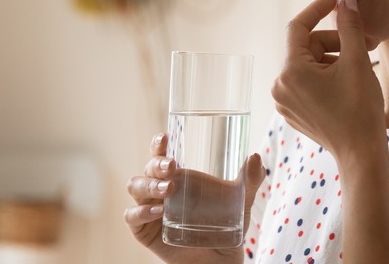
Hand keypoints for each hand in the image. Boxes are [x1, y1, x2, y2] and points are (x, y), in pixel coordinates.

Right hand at [124, 133, 265, 263]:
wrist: (221, 258)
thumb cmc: (227, 225)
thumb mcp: (241, 201)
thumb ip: (250, 180)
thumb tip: (256, 157)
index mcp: (179, 176)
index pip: (162, 155)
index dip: (158, 144)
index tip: (165, 137)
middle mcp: (161, 189)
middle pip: (148, 168)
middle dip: (156, 164)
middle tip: (173, 166)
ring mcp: (150, 209)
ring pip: (136, 187)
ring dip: (148, 185)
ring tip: (168, 189)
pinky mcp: (145, 231)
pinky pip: (132, 217)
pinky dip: (141, 212)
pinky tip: (158, 211)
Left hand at [271, 0, 384, 160]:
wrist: (361, 154)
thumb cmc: (360, 109)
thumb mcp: (357, 61)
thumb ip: (350, 26)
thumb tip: (346, 0)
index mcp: (290, 71)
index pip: (298, 27)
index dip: (318, 9)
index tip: (338, 1)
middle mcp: (280, 85)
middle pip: (307, 47)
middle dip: (337, 41)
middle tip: (368, 42)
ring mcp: (285, 101)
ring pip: (309, 64)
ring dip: (334, 58)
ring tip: (362, 66)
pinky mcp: (294, 112)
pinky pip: (307, 82)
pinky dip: (327, 75)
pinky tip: (349, 82)